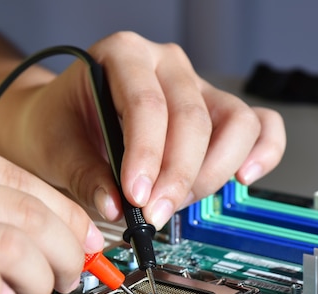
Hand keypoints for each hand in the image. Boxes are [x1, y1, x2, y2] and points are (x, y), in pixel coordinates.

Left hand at [5, 32, 285, 227]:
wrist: (60, 120)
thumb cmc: (57, 124)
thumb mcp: (55, 148)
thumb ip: (85, 176)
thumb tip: (116, 207)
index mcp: (122, 54)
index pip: (146, 103)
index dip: (147, 155)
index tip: (137, 196)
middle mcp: (164, 64)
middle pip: (193, 118)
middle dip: (178, 176)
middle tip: (155, 214)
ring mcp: (194, 85)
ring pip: (233, 123)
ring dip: (211, 173)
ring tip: (177, 204)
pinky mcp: (214, 110)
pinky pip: (257, 124)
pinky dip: (261, 151)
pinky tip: (242, 178)